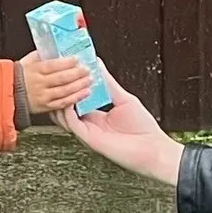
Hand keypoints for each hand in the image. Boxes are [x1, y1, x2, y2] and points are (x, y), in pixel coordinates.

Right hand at [21, 52, 95, 116]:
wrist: (7, 95)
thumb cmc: (16, 77)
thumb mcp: (25, 62)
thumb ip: (39, 56)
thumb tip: (53, 48)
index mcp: (34, 70)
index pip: (52, 65)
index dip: (66, 63)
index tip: (77, 59)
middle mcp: (39, 84)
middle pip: (61, 78)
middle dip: (77, 74)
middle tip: (88, 69)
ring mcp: (43, 96)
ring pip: (64, 91)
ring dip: (79, 86)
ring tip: (90, 80)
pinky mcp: (46, 107)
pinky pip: (63, 103)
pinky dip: (75, 98)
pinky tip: (84, 94)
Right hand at [58, 71, 183, 184]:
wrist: (152, 149)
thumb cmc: (143, 128)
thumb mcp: (123, 98)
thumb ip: (108, 83)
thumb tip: (97, 63)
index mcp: (95, 115)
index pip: (75, 98)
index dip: (69, 84)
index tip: (66, 68)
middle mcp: (89, 123)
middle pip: (65, 106)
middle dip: (62, 89)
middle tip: (59, 72)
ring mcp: (88, 131)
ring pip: (63, 116)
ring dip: (63, 99)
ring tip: (64, 84)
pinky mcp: (90, 138)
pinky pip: (72, 124)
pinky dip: (68, 111)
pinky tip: (71, 99)